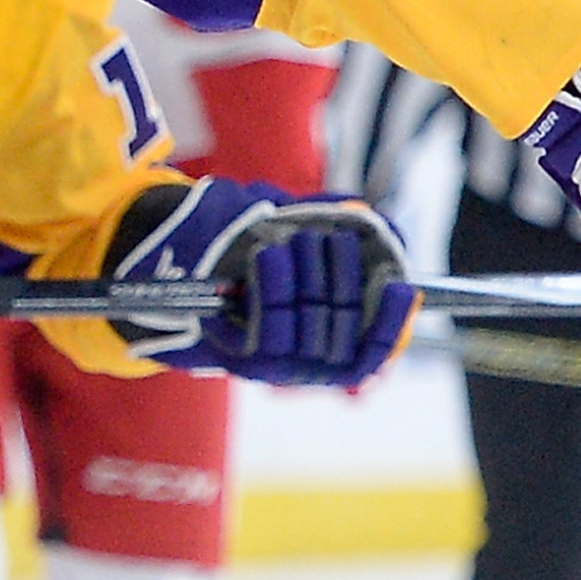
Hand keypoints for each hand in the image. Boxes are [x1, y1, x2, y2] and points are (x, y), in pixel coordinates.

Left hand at [108, 176, 418, 387]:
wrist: (177, 286)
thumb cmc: (241, 260)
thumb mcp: (285, 237)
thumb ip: (325, 224)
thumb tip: (359, 211)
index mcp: (333, 351)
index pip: (377, 349)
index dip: (392, 321)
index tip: (403, 286)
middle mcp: (311, 368)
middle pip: (346, 325)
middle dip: (345, 275)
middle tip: (333, 239)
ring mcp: (280, 368)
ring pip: (313, 322)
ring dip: (312, 275)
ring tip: (298, 241)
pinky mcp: (248, 365)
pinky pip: (273, 327)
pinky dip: (276, 287)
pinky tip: (273, 255)